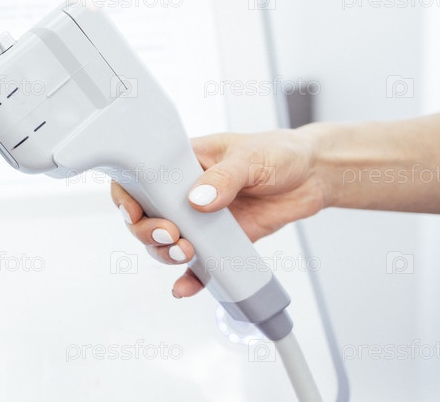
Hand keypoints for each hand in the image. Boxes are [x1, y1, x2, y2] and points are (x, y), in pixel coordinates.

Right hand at [110, 129, 327, 297]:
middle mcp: (184, 191)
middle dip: (148, 231)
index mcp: (182, 161)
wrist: (312, 176)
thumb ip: (225, 178)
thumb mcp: (251, 157)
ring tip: (185, 253)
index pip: (139, 177)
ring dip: (166, 253)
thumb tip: (198, 199)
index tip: (134, 212)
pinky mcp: (220, 241)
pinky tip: (184, 287)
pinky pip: (197, 264)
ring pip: (165, 242)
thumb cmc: (278, 152)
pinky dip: (190, 278)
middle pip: (146, 216)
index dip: (127, 196)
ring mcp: (200, 218)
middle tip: (171, 235)